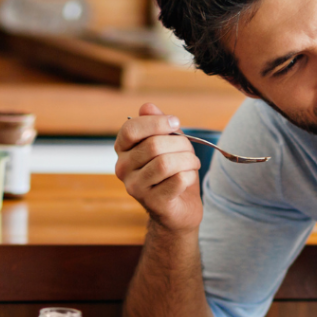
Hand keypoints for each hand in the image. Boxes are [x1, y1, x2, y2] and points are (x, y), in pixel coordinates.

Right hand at [114, 103, 203, 231]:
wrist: (178, 210)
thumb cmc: (171, 173)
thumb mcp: (166, 144)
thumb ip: (157, 125)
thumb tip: (147, 107)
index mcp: (123, 150)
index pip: (130, 129)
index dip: (156, 122)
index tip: (175, 123)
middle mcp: (123, 169)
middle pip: (153, 145)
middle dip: (180, 143)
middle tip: (190, 150)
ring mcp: (136, 187)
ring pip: (165, 163)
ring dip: (187, 160)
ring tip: (193, 163)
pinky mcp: (153, 203)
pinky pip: (177, 180)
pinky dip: (190, 175)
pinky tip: (190, 177)